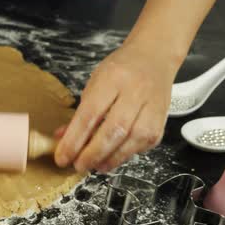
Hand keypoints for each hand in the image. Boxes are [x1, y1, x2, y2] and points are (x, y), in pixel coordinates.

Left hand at [54, 42, 179, 172]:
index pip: (89, 115)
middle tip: (78, 165)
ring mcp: (152, 108)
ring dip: (110, 159)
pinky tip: (113, 157)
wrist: (155, 57)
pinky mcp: (161, 122)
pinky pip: (143, 145)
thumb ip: (81, 113)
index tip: (62, 157)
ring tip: (94, 166)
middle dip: (92, 154)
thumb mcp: (95, 83)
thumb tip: (63, 139)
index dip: (74, 140)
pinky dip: (126, 155)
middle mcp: (135, 92)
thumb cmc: (121, 70)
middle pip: (113, 131)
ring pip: (131, 141)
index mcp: (112, 79)